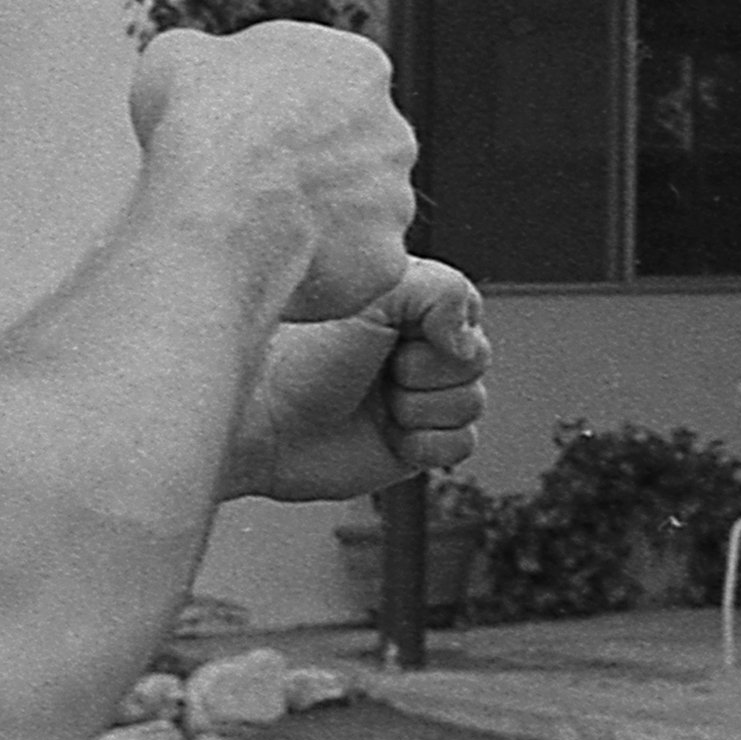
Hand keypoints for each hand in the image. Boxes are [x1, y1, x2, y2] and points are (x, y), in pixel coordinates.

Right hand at [124, 20, 419, 325]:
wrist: (218, 204)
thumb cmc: (203, 125)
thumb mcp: (182, 57)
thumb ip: (212, 58)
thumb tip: (201, 71)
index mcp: (359, 68)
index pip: (333, 89)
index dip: (285, 114)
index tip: (251, 134)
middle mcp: (394, 132)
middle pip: (354, 154)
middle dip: (314, 171)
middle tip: (259, 189)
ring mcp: (395, 200)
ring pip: (360, 216)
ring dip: (322, 224)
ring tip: (263, 234)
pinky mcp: (384, 259)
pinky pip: (354, 271)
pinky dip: (323, 275)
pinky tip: (278, 270)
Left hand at [225, 258, 490, 503]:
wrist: (264, 422)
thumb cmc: (300, 354)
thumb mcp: (374, 296)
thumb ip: (442, 293)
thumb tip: (468, 341)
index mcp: (409, 308)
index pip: (469, 314)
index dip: (440, 329)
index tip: (398, 332)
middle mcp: (417, 352)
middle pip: (476, 362)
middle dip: (428, 371)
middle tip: (382, 369)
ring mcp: (418, 400)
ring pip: (472, 403)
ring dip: (422, 407)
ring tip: (379, 403)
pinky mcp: (415, 446)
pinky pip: (462, 445)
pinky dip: (427, 443)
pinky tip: (390, 434)